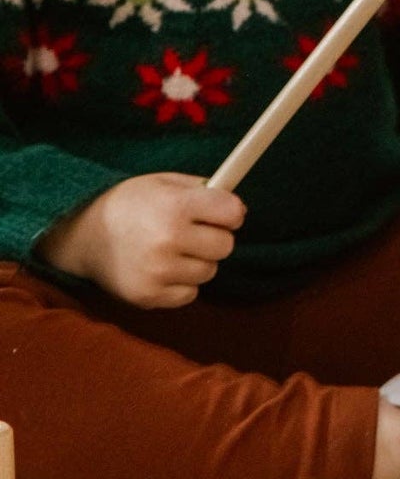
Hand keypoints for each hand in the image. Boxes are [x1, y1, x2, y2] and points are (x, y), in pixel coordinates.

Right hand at [37, 172, 244, 308]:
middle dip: (215, 237)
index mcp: (174, 206)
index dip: (231, 212)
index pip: (232, 212)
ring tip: (171, 250)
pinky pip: (190, 294)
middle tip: (193, 232)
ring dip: (197, 262)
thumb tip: (238, 208)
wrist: (83, 233)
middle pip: (226, 246)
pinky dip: (181, 284)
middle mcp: (168, 239)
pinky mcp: (149, 296)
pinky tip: (162, 268)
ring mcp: (158, 271)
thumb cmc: (130, 204)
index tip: (223, 213)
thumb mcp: (164, 182)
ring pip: (209, 271)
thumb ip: (203, 189)